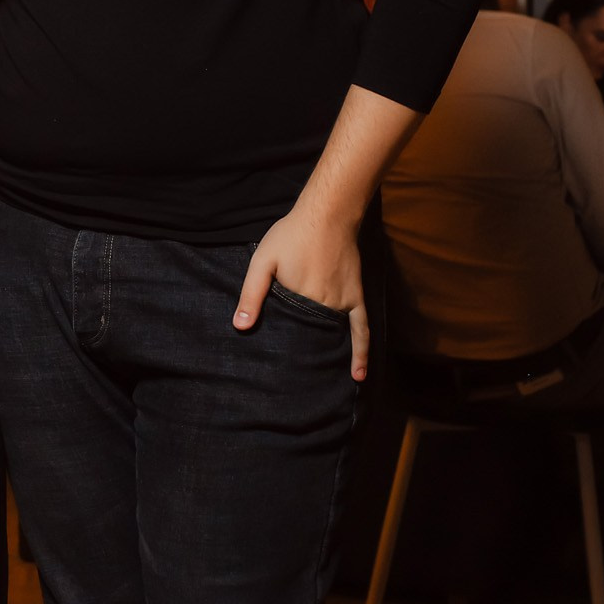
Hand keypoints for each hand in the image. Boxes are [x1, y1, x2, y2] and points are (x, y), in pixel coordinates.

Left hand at [233, 205, 369, 380]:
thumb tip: (240, 326)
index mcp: (301, 300)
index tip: (275, 380)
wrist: (327, 214)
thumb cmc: (291, 235)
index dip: (283, 356)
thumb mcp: (263, 261)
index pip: (290, 337)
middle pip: (312, 340)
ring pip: (334, 337)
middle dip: (304, 362)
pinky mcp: (355, 296)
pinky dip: (362, 351)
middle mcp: (324, 306)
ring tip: (320, 385)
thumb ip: (251, 294)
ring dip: (328, 358)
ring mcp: (343, 302)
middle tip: (294, 389)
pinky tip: (359, 373)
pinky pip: (362, 328)